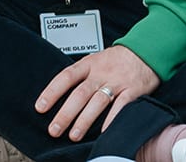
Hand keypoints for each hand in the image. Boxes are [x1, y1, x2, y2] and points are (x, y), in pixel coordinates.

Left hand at [34, 45, 160, 140]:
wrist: (145, 50)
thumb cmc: (116, 59)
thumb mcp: (94, 60)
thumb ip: (79, 75)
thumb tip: (57, 94)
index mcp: (88, 64)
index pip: (65, 77)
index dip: (51, 92)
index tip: (40, 107)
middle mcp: (100, 73)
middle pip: (79, 94)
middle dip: (65, 114)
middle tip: (54, 129)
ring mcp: (117, 82)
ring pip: (97, 102)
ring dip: (84, 120)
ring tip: (74, 135)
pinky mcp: (133, 91)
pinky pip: (122, 106)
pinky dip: (112, 119)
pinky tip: (104, 132)